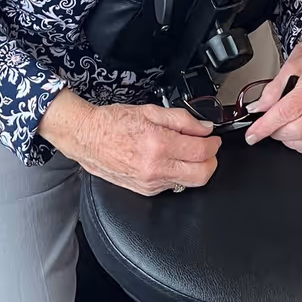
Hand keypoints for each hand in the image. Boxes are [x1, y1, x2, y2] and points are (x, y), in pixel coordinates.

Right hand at [38, 91, 219, 195]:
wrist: (87, 138)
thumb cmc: (113, 122)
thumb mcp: (150, 111)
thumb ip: (182, 119)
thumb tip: (204, 128)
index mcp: (158, 144)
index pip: (201, 151)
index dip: (213, 143)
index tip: (213, 138)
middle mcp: (155, 168)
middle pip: (201, 175)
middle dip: (211, 161)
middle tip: (208, 148)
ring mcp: (150, 183)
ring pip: (189, 183)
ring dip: (195, 168)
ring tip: (187, 151)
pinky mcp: (145, 191)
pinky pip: (172, 185)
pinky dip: (178, 173)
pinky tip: (170, 160)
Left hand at [243, 23, 301, 154]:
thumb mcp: (288, 65)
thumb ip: (272, 90)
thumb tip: (257, 109)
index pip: (286, 112)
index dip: (265, 126)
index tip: (252, 135)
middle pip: (297, 130)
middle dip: (275, 132)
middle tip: (267, 125)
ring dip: (289, 141)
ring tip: (283, 127)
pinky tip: (297, 134)